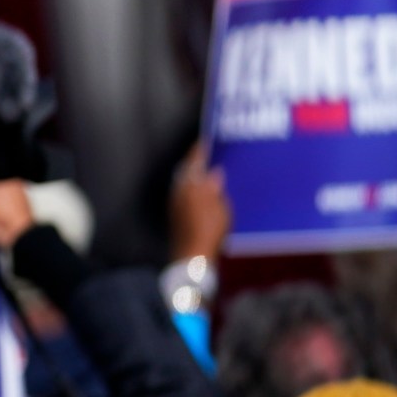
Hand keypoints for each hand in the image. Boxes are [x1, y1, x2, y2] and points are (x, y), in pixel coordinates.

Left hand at [169, 144, 230, 263]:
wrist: (193, 257)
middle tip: (212, 153)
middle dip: (198, 161)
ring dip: (198, 175)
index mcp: (188, 186)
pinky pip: (189, 195)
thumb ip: (214, 186)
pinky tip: (208, 193)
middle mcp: (179, 193)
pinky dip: (198, 189)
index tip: (208, 139)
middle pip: (188, 171)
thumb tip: (213, 171)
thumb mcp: (219, 207)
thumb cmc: (208, 231)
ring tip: (213, 170)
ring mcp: (177, 205)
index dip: (200, 149)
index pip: (193, 161)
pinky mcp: (180, 216)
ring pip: (187, 183)